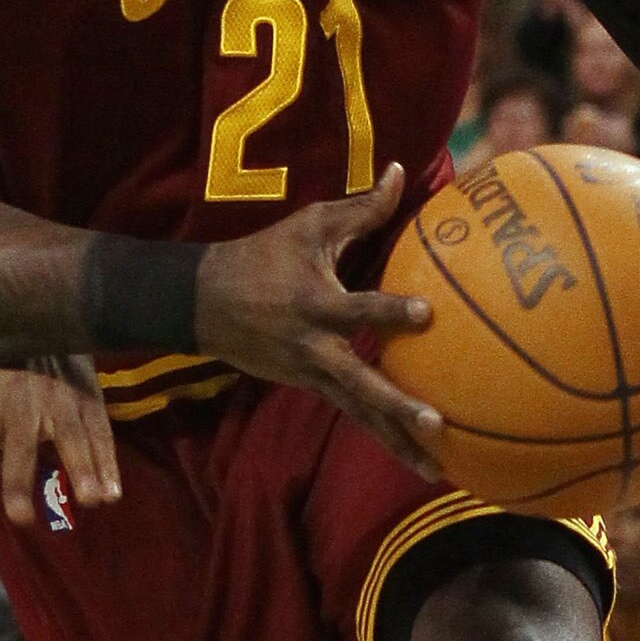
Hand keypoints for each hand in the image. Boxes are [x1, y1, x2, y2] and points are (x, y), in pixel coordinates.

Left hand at [0, 354, 121, 531]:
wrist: (16, 304)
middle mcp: (21, 402)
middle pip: (20, 448)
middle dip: (20, 482)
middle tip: (23, 518)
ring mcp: (56, 396)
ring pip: (70, 437)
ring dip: (83, 468)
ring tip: (92, 500)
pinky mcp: (83, 391)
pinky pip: (99, 428)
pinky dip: (107, 458)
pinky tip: (112, 490)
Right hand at [196, 169, 440, 471]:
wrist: (203, 303)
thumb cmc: (263, 256)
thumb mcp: (308, 226)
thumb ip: (362, 208)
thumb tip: (402, 172)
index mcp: (314, 304)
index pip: (358, 309)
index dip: (390, 312)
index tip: (427, 314)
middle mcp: (314, 349)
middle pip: (360, 386)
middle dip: (397, 407)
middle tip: (436, 424)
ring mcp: (311, 375)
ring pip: (358, 414)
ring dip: (395, 441)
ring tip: (435, 468)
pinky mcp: (310, 388)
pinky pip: (352, 414)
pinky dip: (382, 435)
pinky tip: (416, 455)